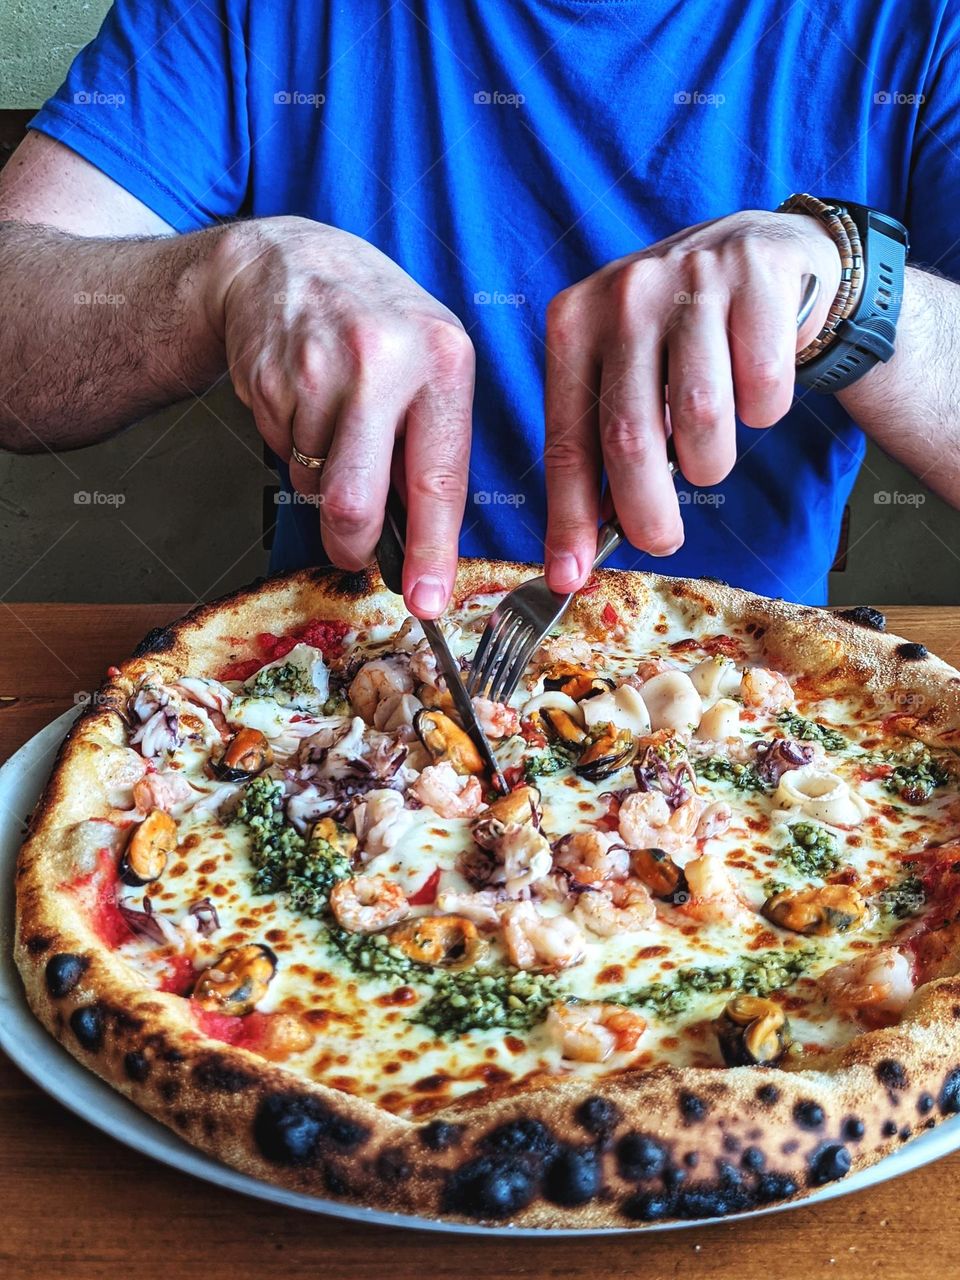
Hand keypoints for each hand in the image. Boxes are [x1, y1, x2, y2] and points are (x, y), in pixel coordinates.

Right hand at [206, 217, 473, 617]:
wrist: (288, 261)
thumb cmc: (374, 323)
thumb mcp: (429, 359)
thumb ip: (433, 442)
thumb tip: (422, 541)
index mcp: (442, 358)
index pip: (439, 479)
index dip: (430, 552)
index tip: (426, 599)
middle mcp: (383, 359)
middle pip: (355, 499)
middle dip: (351, 543)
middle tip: (352, 551)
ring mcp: (319, 367)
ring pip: (316, 482)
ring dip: (324, 477)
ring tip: (335, 422)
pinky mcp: (270, 377)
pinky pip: (285, 453)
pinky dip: (296, 447)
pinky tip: (305, 403)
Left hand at [542, 209, 841, 591]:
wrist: (759, 251)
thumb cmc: (680, 334)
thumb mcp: (625, 373)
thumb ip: (602, 443)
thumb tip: (583, 545)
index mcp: (574, 322)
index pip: (566, 439)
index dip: (569, 517)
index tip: (570, 575)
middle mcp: (623, 294)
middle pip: (629, 437)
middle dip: (646, 510)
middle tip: (662, 540)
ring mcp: (690, 277)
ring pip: (700, 417)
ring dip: (712, 459)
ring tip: (712, 448)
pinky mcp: (754, 273)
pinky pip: (762, 386)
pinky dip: (765, 410)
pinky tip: (756, 387)